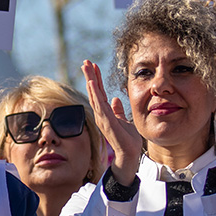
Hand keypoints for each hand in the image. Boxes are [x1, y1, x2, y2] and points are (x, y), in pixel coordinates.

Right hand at [82, 60, 141, 186]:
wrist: (130, 154)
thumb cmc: (127, 139)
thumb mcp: (123, 121)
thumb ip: (118, 111)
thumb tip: (116, 100)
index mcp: (105, 112)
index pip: (99, 92)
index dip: (96, 78)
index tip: (93, 65)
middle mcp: (101, 114)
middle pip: (94, 91)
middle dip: (90, 76)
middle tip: (85, 61)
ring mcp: (103, 118)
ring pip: (94, 95)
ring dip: (90, 80)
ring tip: (87, 67)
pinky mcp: (107, 122)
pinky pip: (99, 105)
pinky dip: (95, 93)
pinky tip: (92, 83)